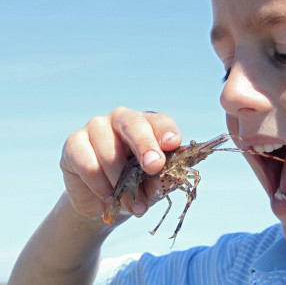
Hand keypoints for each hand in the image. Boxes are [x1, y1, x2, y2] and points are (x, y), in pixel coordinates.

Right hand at [60, 107, 181, 223]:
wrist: (104, 202)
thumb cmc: (136, 186)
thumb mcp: (153, 186)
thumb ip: (161, 180)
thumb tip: (166, 178)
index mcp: (148, 124)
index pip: (160, 121)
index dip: (166, 131)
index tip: (172, 144)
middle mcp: (122, 119)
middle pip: (133, 124)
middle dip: (145, 145)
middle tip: (154, 166)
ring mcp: (96, 127)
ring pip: (110, 152)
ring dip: (123, 183)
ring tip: (133, 205)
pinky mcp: (74, 143)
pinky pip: (89, 164)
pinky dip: (101, 185)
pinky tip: (108, 197)